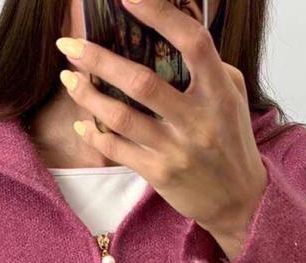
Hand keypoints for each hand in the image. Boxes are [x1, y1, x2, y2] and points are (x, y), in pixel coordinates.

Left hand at [55, 0, 268, 260]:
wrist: (238, 201)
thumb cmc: (231, 141)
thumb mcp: (232, 97)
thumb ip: (208, 66)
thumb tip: (175, 26)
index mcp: (218, 92)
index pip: (192, 43)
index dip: (159, 14)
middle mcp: (198, 120)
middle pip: (141, 82)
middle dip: (98, 59)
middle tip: (69, 43)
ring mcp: (177, 149)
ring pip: (121, 117)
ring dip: (87, 95)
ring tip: (68, 78)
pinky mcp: (160, 174)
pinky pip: (118, 150)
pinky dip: (94, 135)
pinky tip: (81, 122)